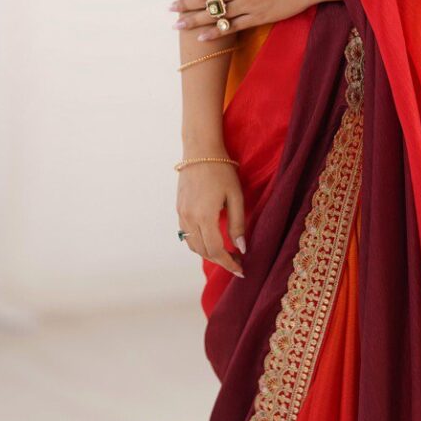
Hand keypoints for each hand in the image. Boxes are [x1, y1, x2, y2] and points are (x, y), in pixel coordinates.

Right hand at [176, 160, 244, 277]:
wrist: (200, 150)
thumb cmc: (222, 170)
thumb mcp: (236, 196)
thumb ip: (237, 224)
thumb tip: (241, 248)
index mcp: (204, 216)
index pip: (216, 251)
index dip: (229, 264)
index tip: (241, 270)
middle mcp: (189, 218)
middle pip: (203, 252)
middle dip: (220, 261)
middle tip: (237, 263)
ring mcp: (181, 214)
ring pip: (193, 245)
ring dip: (208, 254)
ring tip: (226, 254)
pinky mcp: (179, 209)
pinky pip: (187, 234)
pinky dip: (199, 243)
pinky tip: (212, 240)